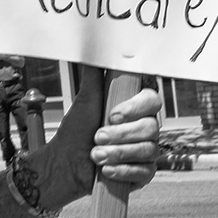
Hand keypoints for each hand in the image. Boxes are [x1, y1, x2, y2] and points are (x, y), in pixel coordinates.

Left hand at [42, 66, 163, 200]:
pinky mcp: (144, 172)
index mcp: (134, 107)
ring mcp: (146, 150)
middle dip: (121, 135)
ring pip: (148, 150)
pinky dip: (124, 171)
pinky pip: (146, 171)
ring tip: (96, 155)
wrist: (65, 163)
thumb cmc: (76, 131)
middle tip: (97, 137)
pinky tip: (107, 171)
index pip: (152, 100)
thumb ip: (93, 74)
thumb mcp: (84, 100)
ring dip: (118, 153)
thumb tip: (92, 46)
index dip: (135, 108)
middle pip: (152, 127)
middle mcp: (145, 127)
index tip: (112, 114)